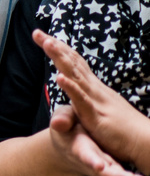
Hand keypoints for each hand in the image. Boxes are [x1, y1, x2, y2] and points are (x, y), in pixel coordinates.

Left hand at [35, 29, 149, 175]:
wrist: (144, 142)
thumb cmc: (123, 129)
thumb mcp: (98, 110)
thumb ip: (85, 99)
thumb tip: (76, 86)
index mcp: (94, 88)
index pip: (75, 64)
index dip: (60, 50)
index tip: (44, 37)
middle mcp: (94, 89)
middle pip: (72, 64)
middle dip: (54, 48)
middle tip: (37, 33)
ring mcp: (95, 100)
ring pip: (75, 76)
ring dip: (61, 59)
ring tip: (48, 44)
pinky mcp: (96, 116)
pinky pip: (82, 100)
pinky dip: (71, 88)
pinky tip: (60, 78)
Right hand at [46, 103, 148, 175]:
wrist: (67, 143)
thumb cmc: (67, 127)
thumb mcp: (62, 118)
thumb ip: (62, 119)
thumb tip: (59, 123)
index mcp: (78, 147)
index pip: (84, 154)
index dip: (91, 160)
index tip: (99, 166)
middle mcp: (90, 161)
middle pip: (103, 172)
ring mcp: (101, 168)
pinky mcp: (110, 171)